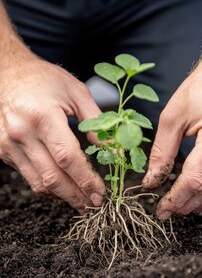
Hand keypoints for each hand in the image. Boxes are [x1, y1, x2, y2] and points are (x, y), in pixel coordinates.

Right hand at [0, 54, 104, 212]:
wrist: (7, 73)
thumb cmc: (44, 79)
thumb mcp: (76, 93)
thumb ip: (97, 123)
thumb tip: (114, 151)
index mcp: (42, 116)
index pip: (67, 158)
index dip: (86, 179)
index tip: (100, 193)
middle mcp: (21, 133)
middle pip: (53, 177)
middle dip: (77, 195)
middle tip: (94, 204)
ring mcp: (9, 144)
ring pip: (39, 183)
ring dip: (63, 197)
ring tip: (81, 202)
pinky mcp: (3, 150)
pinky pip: (28, 177)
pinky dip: (47, 187)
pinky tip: (63, 190)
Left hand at [143, 63, 201, 218]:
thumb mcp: (173, 116)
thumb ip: (161, 152)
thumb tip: (151, 181)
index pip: (196, 178)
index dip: (176, 198)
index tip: (161, 209)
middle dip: (186, 204)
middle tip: (168, 210)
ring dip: (200, 203)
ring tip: (180, 206)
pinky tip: (198, 195)